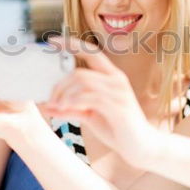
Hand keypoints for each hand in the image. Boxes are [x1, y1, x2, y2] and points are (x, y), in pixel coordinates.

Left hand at [40, 36, 162, 167]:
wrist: (142, 147)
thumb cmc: (118, 130)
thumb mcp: (91, 116)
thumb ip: (72, 108)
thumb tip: (47, 106)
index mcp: (113, 77)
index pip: (91, 52)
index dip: (71, 44)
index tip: (52, 41)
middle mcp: (117, 80)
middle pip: (80, 72)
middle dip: (60, 86)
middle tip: (50, 101)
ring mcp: (118, 92)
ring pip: (82, 82)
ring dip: (64, 95)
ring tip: (57, 108)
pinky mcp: (117, 106)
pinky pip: (89, 97)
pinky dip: (72, 102)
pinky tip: (65, 110)